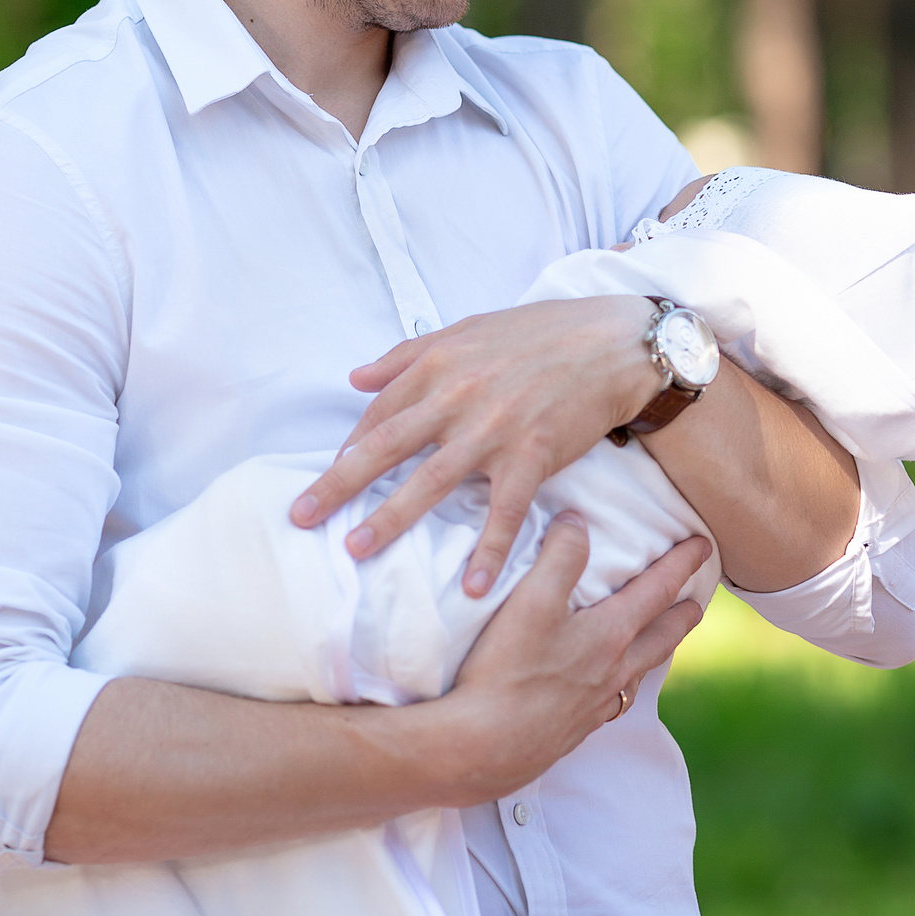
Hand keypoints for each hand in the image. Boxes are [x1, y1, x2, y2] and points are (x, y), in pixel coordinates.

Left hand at [290, 296, 664, 593]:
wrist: (613, 343)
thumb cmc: (541, 333)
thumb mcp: (469, 329)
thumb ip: (408, 354)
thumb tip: (355, 378)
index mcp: (439, 364)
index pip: (381, 413)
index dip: (351, 447)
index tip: (330, 476)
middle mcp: (458, 397)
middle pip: (386, 448)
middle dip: (340, 484)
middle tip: (301, 516)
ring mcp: (494, 429)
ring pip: (431, 482)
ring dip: (391, 519)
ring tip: (356, 549)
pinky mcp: (533, 456)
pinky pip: (504, 512)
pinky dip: (488, 549)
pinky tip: (471, 586)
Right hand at [424, 513, 710, 803]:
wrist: (483, 748)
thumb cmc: (507, 671)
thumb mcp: (532, 599)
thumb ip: (560, 555)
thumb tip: (577, 523)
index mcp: (612, 634)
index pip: (659, 589)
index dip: (682, 562)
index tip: (703, 545)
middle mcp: (615, 671)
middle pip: (663, 636)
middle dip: (683, 614)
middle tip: (696, 601)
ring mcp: (597, 705)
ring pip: (642, 672)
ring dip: (657, 651)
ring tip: (659, 642)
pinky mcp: (575, 729)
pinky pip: (615, 702)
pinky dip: (625, 685)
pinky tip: (611, 690)